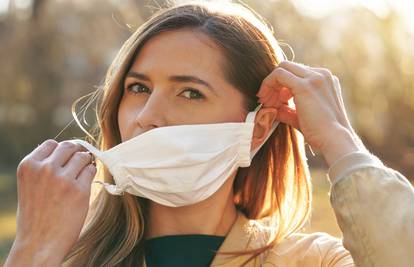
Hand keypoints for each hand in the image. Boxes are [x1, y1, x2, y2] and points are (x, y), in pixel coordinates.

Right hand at [5, 140, 95, 265]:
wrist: (39, 243)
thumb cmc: (36, 216)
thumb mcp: (30, 185)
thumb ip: (43, 168)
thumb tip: (68, 152)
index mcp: (28, 166)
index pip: (51, 144)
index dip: (62, 151)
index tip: (67, 158)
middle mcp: (44, 169)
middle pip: (69, 146)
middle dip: (76, 153)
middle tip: (79, 163)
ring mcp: (62, 179)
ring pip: (82, 156)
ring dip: (85, 163)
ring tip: (82, 174)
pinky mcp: (79, 190)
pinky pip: (91, 170)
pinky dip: (91, 173)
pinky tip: (85, 183)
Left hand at [257, 60, 366, 165]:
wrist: (334, 140)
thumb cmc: (321, 133)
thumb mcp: (302, 116)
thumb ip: (288, 109)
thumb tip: (273, 108)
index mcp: (324, 79)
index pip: (296, 74)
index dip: (281, 87)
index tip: (273, 102)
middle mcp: (322, 74)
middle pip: (288, 67)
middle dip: (274, 83)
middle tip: (267, 101)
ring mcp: (315, 77)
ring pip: (282, 68)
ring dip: (270, 84)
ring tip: (267, 103)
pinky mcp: (304, 85)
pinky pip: (278, 75)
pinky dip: (268, 85)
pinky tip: (267, 101)